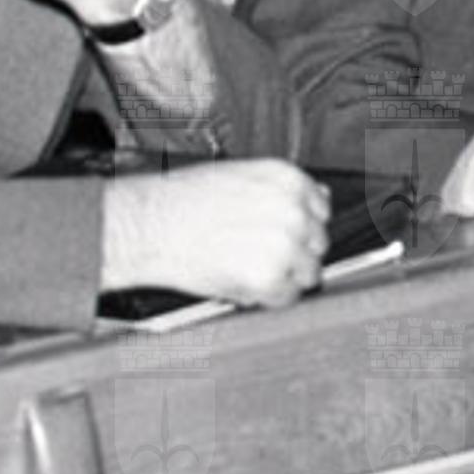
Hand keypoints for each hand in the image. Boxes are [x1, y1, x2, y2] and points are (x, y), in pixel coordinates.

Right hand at [102, 161, 329, 307]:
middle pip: (317, 244)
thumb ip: (281, 189)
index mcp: (286, 179)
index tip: (282, 233)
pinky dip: (267, 297)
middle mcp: (293, 209)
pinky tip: (241, 280)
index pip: (321, 208)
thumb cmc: (185, 199)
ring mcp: (285, 245)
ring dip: (284, 276)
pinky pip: (286, 298)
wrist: (152, 223)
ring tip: (246, 266)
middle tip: (257, 253)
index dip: (300, 225)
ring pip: (307, 274)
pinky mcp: (270, 278)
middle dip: (294, 252)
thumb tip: (319, 198)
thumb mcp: (240, 175)